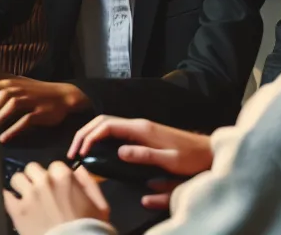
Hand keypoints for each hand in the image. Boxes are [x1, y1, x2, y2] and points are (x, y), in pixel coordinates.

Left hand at [0, 78, 88, 141]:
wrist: (64, 96)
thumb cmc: (38, 92)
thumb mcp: (20, 85)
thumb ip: (2, 88)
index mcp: (12, 83)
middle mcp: (20, 90)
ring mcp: (31, 100)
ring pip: (11, 106)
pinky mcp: (40, 113)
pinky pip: (24, 121)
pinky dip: (13, 130)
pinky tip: (4, 138)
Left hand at [4, 161, 107, 233]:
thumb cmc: (91, 228)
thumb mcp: (100, 205)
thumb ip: (88, 182)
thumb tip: (78, 168)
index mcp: (64, 177)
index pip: (54, 165)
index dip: (56, 177)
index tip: (57, 188)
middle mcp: (44, 182)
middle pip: (32, 168)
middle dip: (37, 179)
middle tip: (42, 193)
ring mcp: (28, 196)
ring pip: (17, 179)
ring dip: (22, 186)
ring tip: (28, 198)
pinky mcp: (17, 211)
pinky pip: (5, 195)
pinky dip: (9, 197)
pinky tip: (14, 203)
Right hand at [69, 115, 211, 210]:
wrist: (207, 150)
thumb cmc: (190, 157)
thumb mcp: (169, 159)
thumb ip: (144, 155)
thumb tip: (119, 152)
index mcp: (141, 128)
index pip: (107, 126)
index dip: (90, 137)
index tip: (80, 152)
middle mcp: (138, 124)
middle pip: (102, 121)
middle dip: (84, 134)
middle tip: (73, 152)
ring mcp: (140, 127)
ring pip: (107, 124)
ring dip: (90, 134)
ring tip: (80, 150)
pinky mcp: (142, 133)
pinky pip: (114, 131)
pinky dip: (100, 137)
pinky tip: (97, 149)